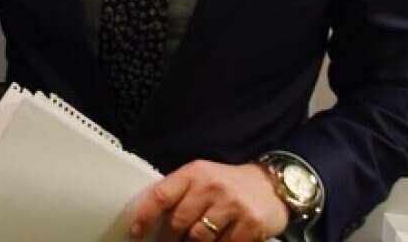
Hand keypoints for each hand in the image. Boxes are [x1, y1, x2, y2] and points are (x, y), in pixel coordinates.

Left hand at [130, 160, 288, 241]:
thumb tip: (151, 218)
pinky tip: (217, 241)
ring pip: (199, 239)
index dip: (145, 215)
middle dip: (169, 238)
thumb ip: (179, 193)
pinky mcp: (250, 224)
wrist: (271, 186)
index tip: (136, 230)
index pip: (162, 195)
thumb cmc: (228, 185)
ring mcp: (232, 205)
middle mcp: (212, 187)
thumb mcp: (202, 178)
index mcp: (194, 173)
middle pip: (178, 222)